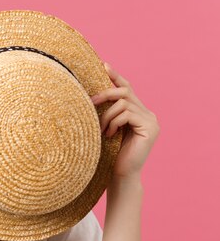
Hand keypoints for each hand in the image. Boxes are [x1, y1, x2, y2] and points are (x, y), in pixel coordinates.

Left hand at [90, 62, 160, 180]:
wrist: (120, 175)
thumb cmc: (109, 153)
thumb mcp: (106, 127)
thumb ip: (107, 111)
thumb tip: (91, 93)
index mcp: (138, 112)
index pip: (127, 87)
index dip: (115, 76)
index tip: (103, 64)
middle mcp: (148, 114)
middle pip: (125, 91)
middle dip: (104, 93)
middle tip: (89, 102)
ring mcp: (151, 120)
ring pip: (123, 103)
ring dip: (107, 115)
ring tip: (102, 130)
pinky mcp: (150, 128)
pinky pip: (127, 114)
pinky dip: (114, 122)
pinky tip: (109, 135)